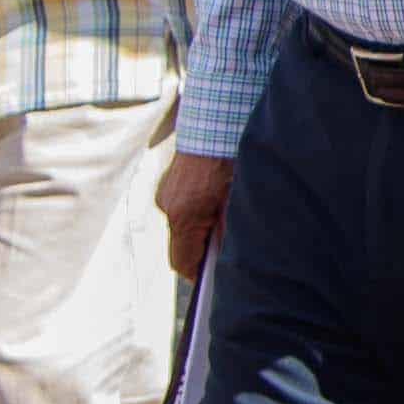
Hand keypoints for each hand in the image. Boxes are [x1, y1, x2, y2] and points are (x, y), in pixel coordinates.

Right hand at [162, 154, 229, 283]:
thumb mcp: (238, 199)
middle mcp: (168, 206)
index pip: (183, 263)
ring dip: (200, 230)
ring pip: (181, 227)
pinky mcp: (168, 185)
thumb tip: (227, 257)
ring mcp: (165, 194)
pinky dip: (196, 213)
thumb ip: (230, 231)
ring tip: (224, 220)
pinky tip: (216, 202)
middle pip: (181, 247)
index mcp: (185, 215)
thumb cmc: (231, 160)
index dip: (198, 275)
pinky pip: (180, 210)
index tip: (213, 281)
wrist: (214, 121)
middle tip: (225, 249)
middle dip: (202, 252)